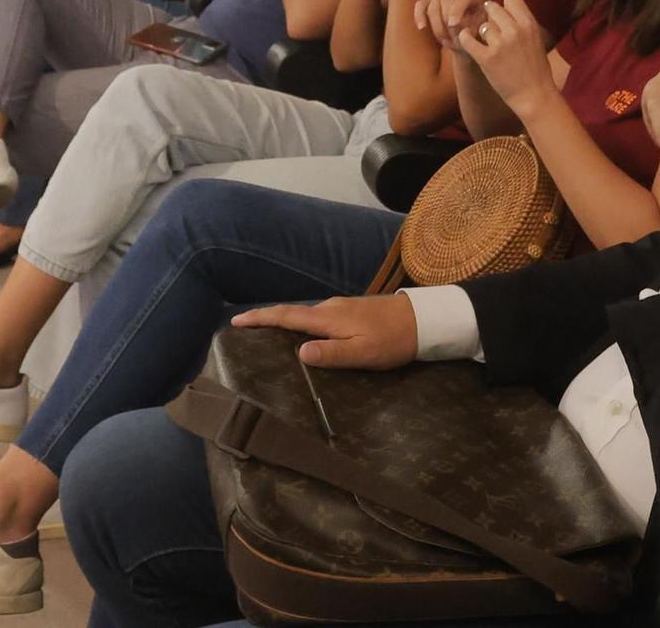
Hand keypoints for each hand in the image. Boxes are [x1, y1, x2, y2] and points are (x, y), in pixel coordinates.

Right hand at [230, 295, 417, 369]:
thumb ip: (331, 354)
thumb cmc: (393, 340)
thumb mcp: (362, 353)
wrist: (423, 320)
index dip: (260, 318)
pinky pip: (319, 316)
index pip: (286, 316)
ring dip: (286, 322)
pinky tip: (306, 335)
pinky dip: (304, 324)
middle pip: (291, 313)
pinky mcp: (352, 310)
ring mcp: (342, 306)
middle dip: (267, 320)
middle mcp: (330, 308)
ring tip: (269, 334)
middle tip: (245, 329)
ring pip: (306, 315)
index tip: (236, 321)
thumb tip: (300, 352)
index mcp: (329, 319)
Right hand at [415, 0, 486, 51]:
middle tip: (448, 36)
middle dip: (445, 17)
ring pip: (434, 2)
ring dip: (436, 22)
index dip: (457, 10)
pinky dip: (419, 15)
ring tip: (444, 39)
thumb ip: (471, 29)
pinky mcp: (432, 0)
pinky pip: (422, 4)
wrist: (467, 40)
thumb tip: (458, 27)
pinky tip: (422, 27)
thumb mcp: (478, 34)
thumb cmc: (476, 37)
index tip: (452, 25)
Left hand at [456, 0, 557, 118]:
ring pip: (481, 24)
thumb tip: (507, 10)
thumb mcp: (537, 40)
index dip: (504, 6)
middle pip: (493, 7)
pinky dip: (465, 39)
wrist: (535, 96)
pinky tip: (467, 42)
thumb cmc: (537, 70)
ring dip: (480, 31)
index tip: (503, 17)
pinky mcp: (486, 58)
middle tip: (490, 30)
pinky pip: (467, 39)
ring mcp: (500, 44)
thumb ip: (523, 24)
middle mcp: (515, 30)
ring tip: (483, 42)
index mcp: (529, 24)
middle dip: (490, 17)